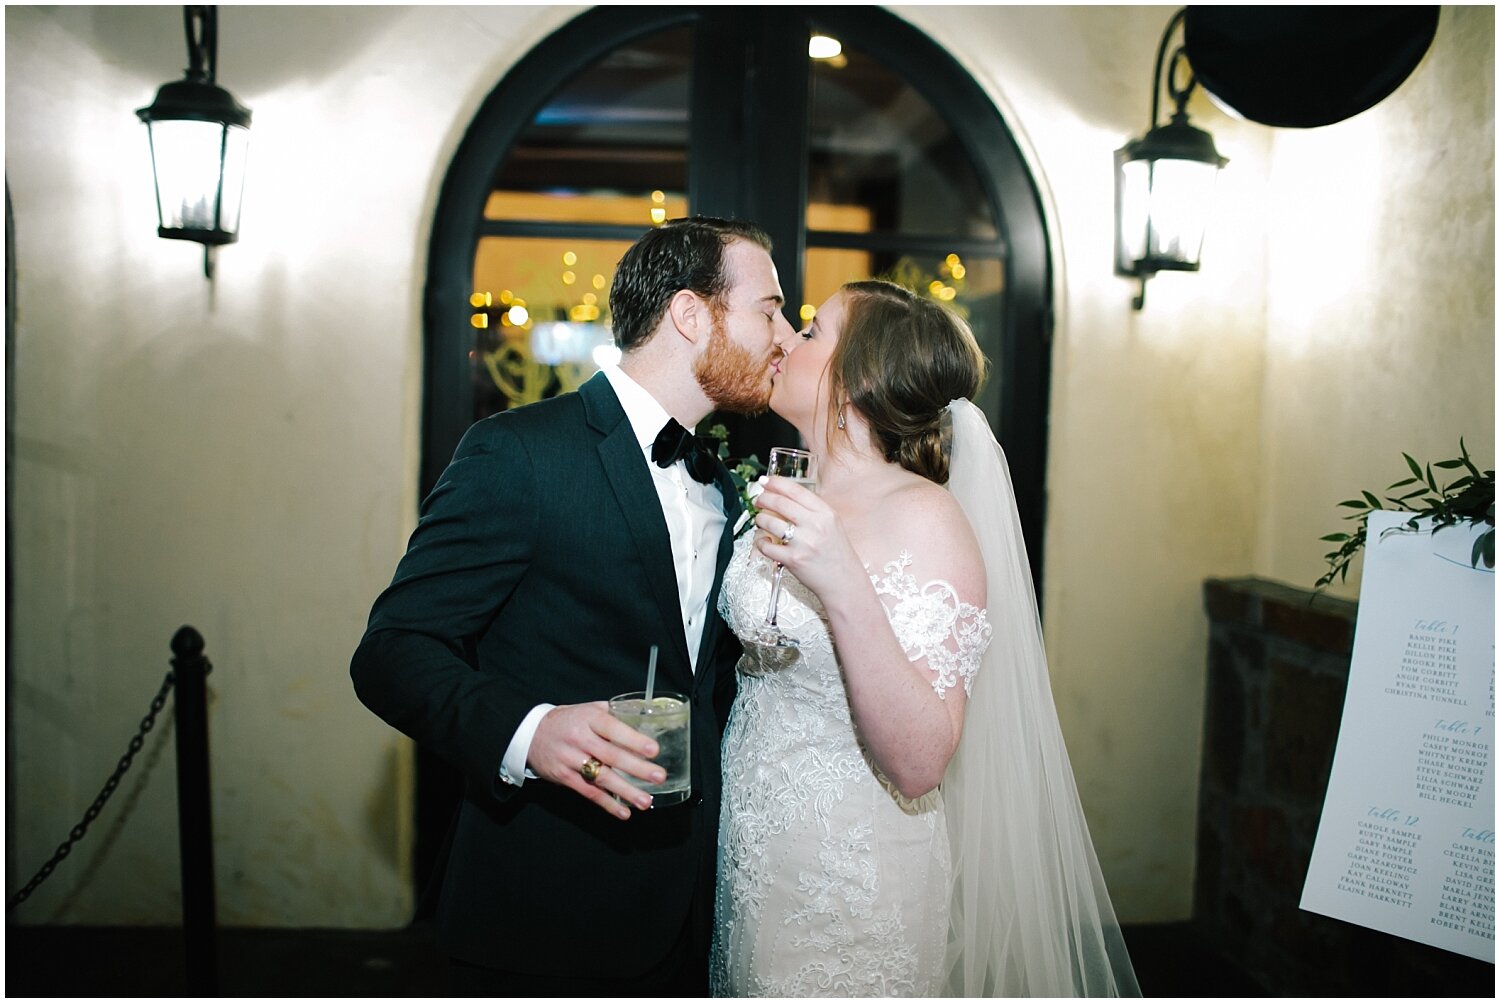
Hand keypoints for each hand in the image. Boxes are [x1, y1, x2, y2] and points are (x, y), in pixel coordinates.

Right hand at [527, 702, 665, 818]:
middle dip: (637, 768)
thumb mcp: (589, 710)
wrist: (533, 734)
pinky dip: (607, 803)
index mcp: (589, 718)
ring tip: (646, 801)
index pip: (613, 728)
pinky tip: (623, 812)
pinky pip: (589, 792)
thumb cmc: (569, 721)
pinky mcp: (564, 777)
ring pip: (601, 777)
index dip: (633, 740)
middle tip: (658, 777)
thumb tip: (646, 717)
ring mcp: (570, 759)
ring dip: (626, 791)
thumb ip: (614, 715)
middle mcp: (580, 738)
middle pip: (611, 755)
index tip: (653, 750)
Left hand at [752, 476, 859, 597]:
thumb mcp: (832, 525)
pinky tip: (764, 542)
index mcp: (825, 513)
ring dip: (760, 519)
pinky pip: (766, 546)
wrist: (844, 582)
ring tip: (760, 520)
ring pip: (769, 522)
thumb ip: (812, 511)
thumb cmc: (837, 554)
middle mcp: (815, 525)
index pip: (795, 490)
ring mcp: (804, 542)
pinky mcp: (793, 560)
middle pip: (779, 503)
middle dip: (763, 499)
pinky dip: (761, 542)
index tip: (766, 481)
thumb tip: (785, 498)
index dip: (776, 483)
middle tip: (759, 500)